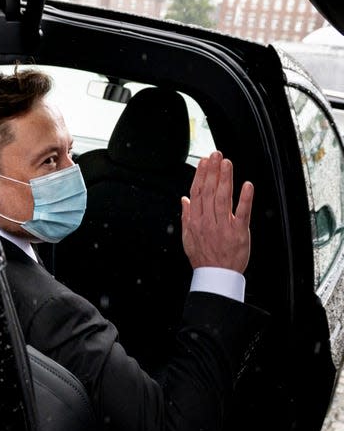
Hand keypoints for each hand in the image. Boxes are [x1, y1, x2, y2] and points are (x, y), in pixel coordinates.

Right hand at [181, 151, 253, 272]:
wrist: (216, 276)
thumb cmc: (203, 257)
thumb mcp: (188, 238)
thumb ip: (186, 216)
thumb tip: (184, 200)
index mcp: (195, 221)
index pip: (197, 193)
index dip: (200, 175)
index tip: (204, 162)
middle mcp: (208, 221)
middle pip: (209, 191)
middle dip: (213, 171)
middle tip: (216, 155)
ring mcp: (224, 226)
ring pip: (223, 198)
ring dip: (225, 179)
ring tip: (227, 163)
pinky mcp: (239, 232)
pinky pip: (242, 213)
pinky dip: (245, 199)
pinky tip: (246, 185)